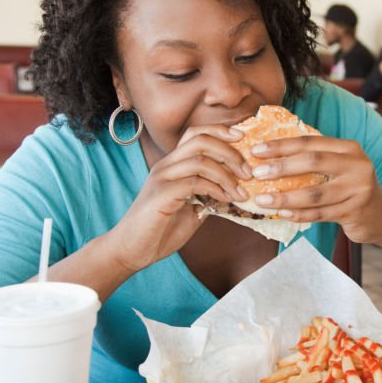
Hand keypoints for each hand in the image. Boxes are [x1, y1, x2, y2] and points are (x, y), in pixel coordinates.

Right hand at [107, 124, 251, 272]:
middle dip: (231, 153)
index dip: (221, 132)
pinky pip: (194, 182)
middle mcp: (166, 166)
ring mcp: (162, 179)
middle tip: (249, 172)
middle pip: (201, 140)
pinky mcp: (161, 195)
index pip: (196, 134)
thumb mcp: (192, 208)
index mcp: (172, 165)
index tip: (243, 140)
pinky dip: (216, 189)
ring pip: (200, 159)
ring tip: (242, 191)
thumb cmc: (160, 230)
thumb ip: (208, 195)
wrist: (132, 251)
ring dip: (227, 174)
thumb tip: (235, 190)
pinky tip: (226, 200)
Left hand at [246, 135, 381, 242]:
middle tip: (256, 173)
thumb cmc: (350, 187)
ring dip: (285, 197)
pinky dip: (298, 214)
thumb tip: (271, 155)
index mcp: (349, 148)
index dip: (282, 145)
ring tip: (262, 199)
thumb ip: (315, 158)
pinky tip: (281, 213)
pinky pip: (320, 214)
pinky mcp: (355, 212)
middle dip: (281, 167)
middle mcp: (357, 165)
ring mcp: (358, 190)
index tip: (257, 150)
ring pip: (315, 194)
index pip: (311, 142)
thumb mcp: (340, 166)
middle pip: (314, 162)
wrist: (381, 215)